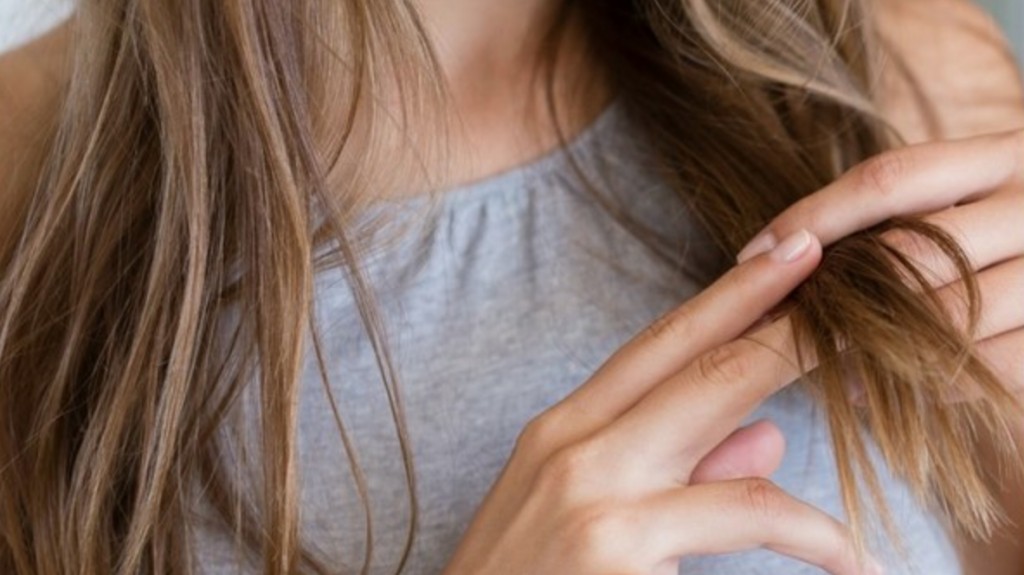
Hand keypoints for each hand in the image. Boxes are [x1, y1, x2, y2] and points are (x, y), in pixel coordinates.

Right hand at [443, 230, 881, 574]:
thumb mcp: (589, 521)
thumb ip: (683, 475)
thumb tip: (769, 436)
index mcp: (562, 430)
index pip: (656, 345)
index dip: (725, 295)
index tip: (781, 252)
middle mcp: (572, 442)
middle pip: (692, 355)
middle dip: (773, 307)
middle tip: (832, 260)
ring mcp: (590, 488)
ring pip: (720, 407)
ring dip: (802, 384)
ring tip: (875, 378)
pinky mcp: (614, 541)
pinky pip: (741, 511)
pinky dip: (811, 529)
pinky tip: (850, 553)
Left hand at [737, 130, 1023, 395]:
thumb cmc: (984, 278)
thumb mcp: (947, 231)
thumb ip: (889, 228)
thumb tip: (770, 254)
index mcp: (1007, 157)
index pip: (891, 176)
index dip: (813, 215)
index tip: (751, 254)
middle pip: (912, 247)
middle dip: (834, 292)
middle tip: (778, 321)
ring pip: (945, 312)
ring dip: (867, 346)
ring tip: (819, 364)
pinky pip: (983, 365)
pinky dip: (920, 384)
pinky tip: (878, 394)